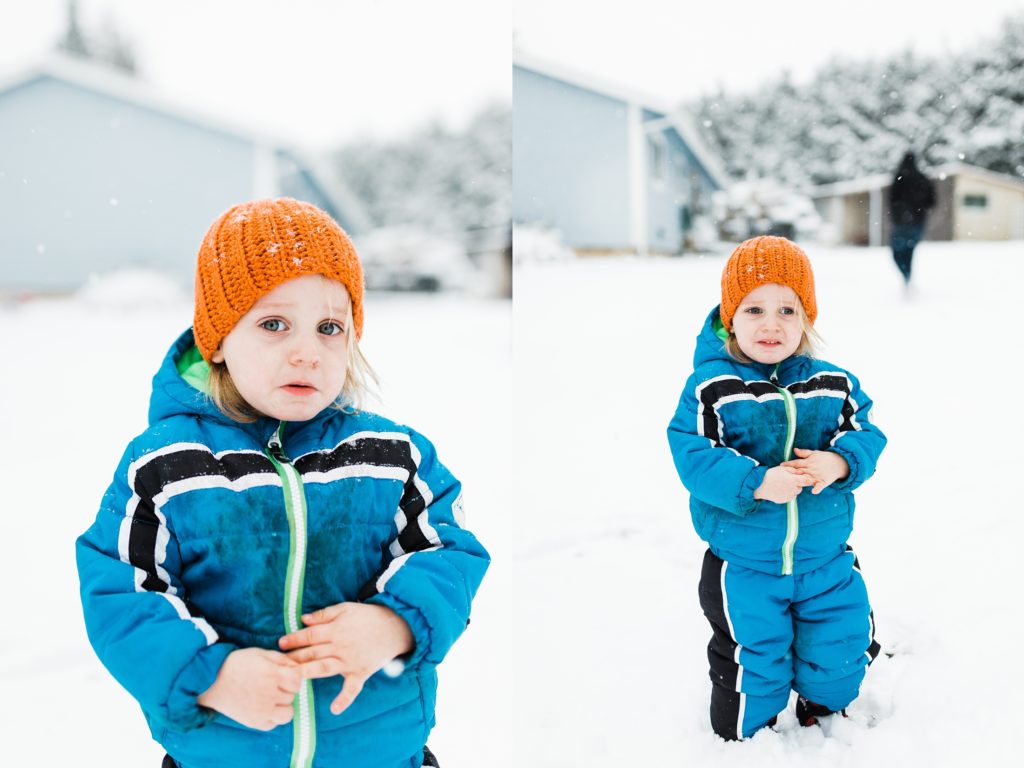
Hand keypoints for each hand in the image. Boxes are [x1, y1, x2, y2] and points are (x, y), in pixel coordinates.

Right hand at [197, 648, 301, 730]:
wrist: (210, 682)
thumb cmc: (236, 664)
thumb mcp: (260, 653)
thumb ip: (282, 660)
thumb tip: (297, 668)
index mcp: (272, 675)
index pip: (297, 680)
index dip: (293, 676)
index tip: (284, 674)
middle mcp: (269, 694)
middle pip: (291, 695)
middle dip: (285, 688)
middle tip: (271, 684)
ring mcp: (262, 711)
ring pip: (287, 713)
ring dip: (283, 705)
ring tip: (271, 698)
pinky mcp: (254, 722)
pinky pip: (273, 724)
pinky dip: (271, 717)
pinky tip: (263, 707)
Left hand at [278, 603, 414, 714]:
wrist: (394, 627)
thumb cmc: (367, 616)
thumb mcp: (345, 608)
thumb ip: (324, 614)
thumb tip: (303, 619)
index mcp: (335, 630)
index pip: (310, 635)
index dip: (294, 639)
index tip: (280, 644)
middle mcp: (340, 647)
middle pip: (313, 653)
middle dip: (294, 658)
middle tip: (277, 665)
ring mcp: (350, 661)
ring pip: (325, 669)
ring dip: (308, 674)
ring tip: (292, 680)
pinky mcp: (360, 673)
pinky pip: (352, 688)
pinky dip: (345, 699)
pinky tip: (335, 709)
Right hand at [753, 466, 814, 502]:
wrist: (760, 486)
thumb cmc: (771, 476)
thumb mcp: (781, 468)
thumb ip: (792, 470)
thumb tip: (800, 472)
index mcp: (794, 480)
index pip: (807, 481)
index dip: (808, 479)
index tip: (807, 478)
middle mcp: (794, 489)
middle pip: (800, 487)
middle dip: (797, 484)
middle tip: (788, 480)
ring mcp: (790, 496)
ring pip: (795, 492)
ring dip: (792, 489)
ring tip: (783, 485)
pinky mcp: (785, 500)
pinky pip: (789, 496)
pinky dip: (787, 493)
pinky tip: (780, 489)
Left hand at [780, 448, 849, 494]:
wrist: (838, 463)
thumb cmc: (824, 458)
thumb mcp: (814, 453)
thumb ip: (804, 453)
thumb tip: (794, 450)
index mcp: (808, 462)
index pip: (796, 463)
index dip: (789, 464)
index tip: (781, 465)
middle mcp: (811, 469)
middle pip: (800, 471)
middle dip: (792, 473)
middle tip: (783, 476)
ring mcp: (817, 476)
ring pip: (808, 479)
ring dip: (802, 481)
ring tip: (795, 484)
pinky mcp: (823, 481)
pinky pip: (820, 486)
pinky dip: (817, 489)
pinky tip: (813, 491)